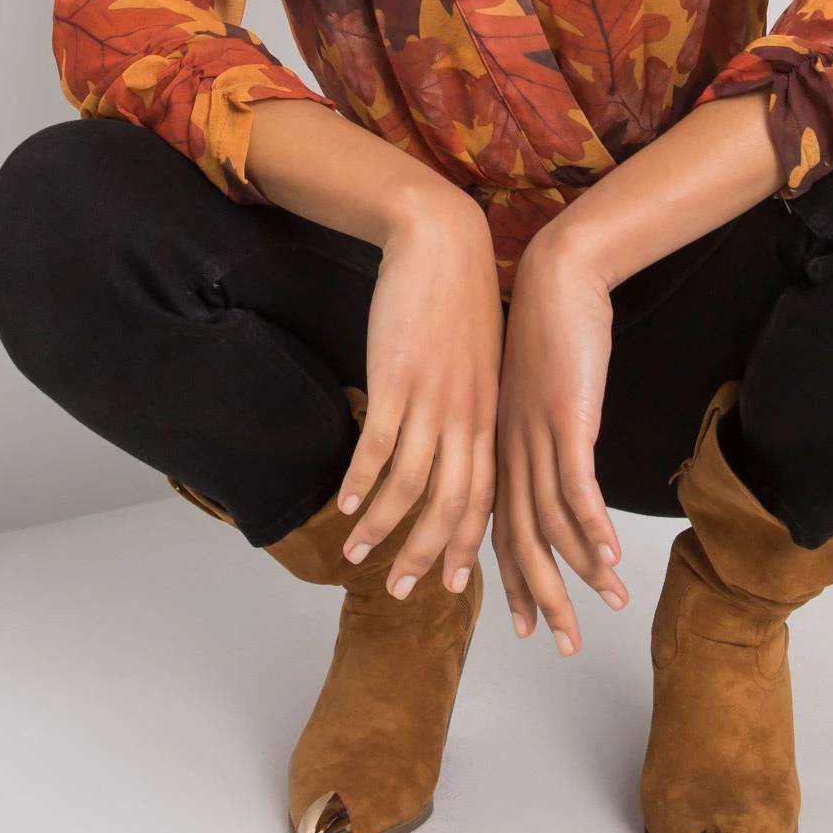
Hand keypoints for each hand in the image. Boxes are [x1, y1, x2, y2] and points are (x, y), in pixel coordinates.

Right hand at [334, 187, 502, 600]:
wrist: (442, 240)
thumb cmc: (459, 300)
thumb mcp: (480, 360)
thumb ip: (472, 406)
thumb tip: (459, 444)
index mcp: (489, 415)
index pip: (485, 496)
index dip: (470, 545)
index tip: (455, 586)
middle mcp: (466, 416)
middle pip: (451, 506)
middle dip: (427, 557)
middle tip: (401, 591)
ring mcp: (432, 400)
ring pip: (410, 486)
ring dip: (382, 528)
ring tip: (357, 554)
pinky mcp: (397, 378)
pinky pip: (378, 445)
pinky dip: (361, 482)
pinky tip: (344, 503)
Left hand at [491, 237, 628, 654]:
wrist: (555, 278)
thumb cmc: (547, 329)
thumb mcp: (533, 389)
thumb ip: (537, 429)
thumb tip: (551, 458)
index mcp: (499, 447)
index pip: (500, 528)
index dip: (511, 580)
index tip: (524, 625)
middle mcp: (511, 452)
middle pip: (521, 540)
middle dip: (542, 597)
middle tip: (559, 646)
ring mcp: (536, 438)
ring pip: (550, 523)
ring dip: (578, 571)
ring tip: (606, 607)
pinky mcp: (566, 420)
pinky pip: (576, 484)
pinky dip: (591, 526)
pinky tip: (608, 557)